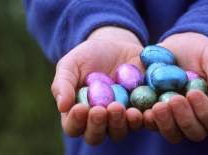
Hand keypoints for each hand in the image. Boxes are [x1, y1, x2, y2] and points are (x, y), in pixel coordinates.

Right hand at [51, 27, 143, 144]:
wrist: (116, 44)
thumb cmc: (88, 56)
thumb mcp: (71, 64)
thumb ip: (63, 83)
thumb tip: (62, 106)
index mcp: (78, 113)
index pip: (73, 127)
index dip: (76, 122)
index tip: (81, 108)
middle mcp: (98, 121)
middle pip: (95, 135)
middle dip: (97, 125)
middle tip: (101, 109)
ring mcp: (120, 119)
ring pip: (119, 132)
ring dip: (119, 123)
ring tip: (120, 108)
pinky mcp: (140, 111)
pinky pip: (143, 121)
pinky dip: (144, 118)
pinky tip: (144, 109)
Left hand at [143, 32, 207, 142]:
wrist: (174, 48)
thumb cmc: (199, 51)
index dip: (205, 112)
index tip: (192, 93)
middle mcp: (195, 119)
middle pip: (193, 132)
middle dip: (184, 119)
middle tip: (173, 100)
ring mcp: (174, 119)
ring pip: (172, 133)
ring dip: (164, 123)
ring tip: (157, 106)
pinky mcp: (155, 115)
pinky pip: (151, 124)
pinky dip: (145, 120)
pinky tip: (138, 109)